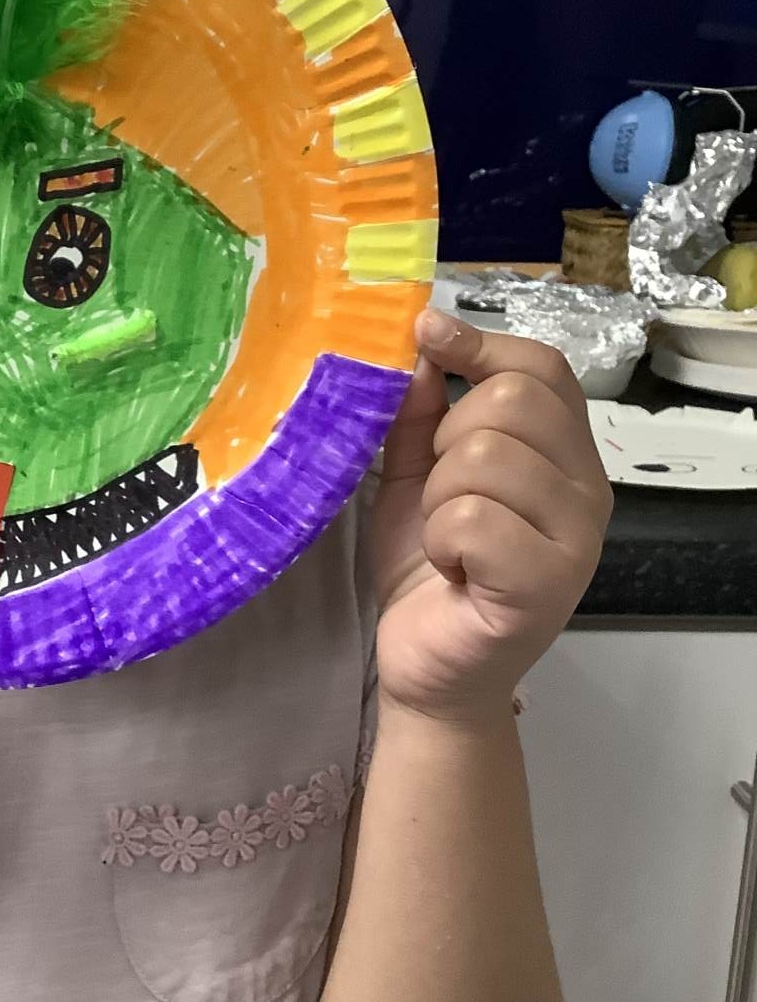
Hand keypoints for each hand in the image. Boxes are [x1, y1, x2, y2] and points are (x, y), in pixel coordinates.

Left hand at [368, 311, 612, 724]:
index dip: (481, 344)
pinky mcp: (546, 583)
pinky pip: (472, 518)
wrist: (429, 667)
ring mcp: (576, 538)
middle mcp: (588, 491)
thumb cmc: (430, 571)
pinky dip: (442, 541)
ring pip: (482, 459)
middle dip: (448, 440)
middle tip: (442, 496)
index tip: (428, 335)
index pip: (544, 369)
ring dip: (438, 499)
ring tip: (447, 541)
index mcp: (564, 456)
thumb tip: (420, 347)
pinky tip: (453, 570)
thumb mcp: (414, 477)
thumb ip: (418, 415)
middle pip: (510, 402)